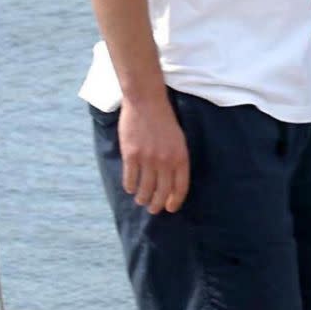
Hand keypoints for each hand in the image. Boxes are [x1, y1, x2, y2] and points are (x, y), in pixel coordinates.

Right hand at [119, 93, 189, 214]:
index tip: (170, 208)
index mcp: (180, 156)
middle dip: (157, 205)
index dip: (175, 201)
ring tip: (141, 200)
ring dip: (142, 198)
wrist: (146, 101)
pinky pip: (130, 179)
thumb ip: (176, 159)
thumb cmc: (164, 120)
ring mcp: (147, 158)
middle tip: (152, 208)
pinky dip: (130, 187)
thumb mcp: (178, 139)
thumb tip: (171, 183)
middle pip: (161, 193)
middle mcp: (165, 160)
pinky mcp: (131, 155)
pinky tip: (130, 188)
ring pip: (144, 190)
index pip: (180, 187)